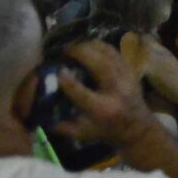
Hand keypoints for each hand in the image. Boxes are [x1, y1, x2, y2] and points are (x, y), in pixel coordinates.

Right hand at [51, 41, 170, 158]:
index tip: (57, 71)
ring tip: (76, 44)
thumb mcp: (82, 133)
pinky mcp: (132, 72)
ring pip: (111, 56)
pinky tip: (89, 44)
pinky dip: (102, 46)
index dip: (68, 81)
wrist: (138, 128)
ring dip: (92, 46)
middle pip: (101, 66)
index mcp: (102, 110)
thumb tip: (40, 111)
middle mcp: (117, 92)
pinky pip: (117, 53)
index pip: (82, 93)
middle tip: (65, 49)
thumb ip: (61, 125)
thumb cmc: (106, 132)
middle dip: (83, 53)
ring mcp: (127, 79)